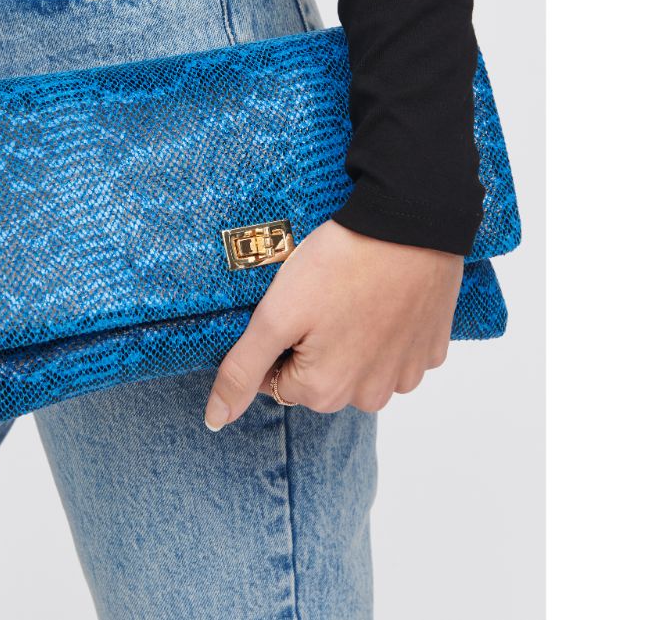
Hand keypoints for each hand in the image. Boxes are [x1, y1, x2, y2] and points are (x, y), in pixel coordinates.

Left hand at [203, 219, 462, 429]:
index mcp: (325, 392)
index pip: (277, 377)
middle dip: (314, 341)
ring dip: (352, 337)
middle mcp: (369, 397)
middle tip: (324, 294)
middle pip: (320, 376)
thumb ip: (242, 371)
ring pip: (360, 365)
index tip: (294, 305)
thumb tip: (216, 421)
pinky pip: (397, 350)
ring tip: (354, 291)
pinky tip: (384, 295)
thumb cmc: (339, 265)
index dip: (279, 338)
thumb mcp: (276, 315)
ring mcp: (406, 375)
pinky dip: (388, 328)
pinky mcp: (431, 350)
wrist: (409, 225)